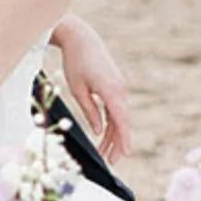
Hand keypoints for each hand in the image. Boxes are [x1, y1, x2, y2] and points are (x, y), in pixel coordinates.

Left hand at [52, 14, 131, 162]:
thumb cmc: (75, 62)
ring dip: (112, 135)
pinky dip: (110, 122)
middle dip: (117, 143)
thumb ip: (89, 111)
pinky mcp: (115, 86)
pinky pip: (115, 108)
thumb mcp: (77, 89)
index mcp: (111, 90)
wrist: (81, 38)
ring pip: (118, 117)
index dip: (123, 139)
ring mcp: (119, 87)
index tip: (124, 154)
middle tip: (111, 162)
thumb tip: (98, 131)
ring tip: (104, 153)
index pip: (120, 120)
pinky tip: (103, 135)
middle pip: (121, 122)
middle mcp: (119, 89)